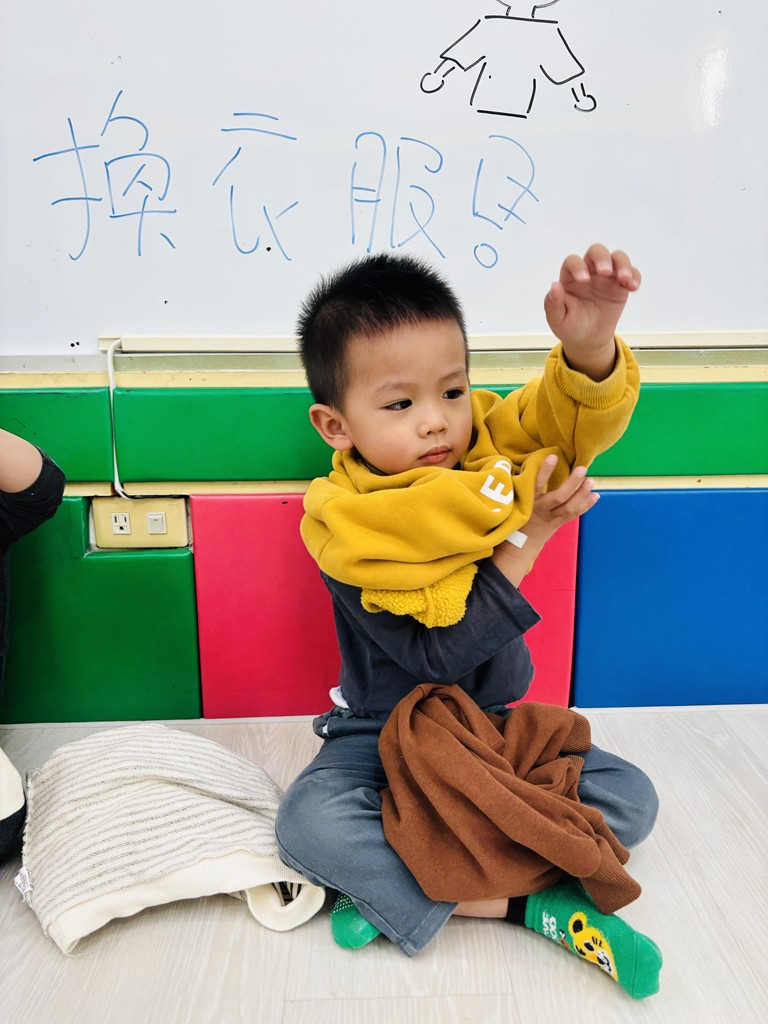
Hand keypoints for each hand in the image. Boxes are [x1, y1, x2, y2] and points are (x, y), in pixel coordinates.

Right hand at [490, 455, 597, 587]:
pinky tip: (595, 495)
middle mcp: (541, 510)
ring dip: (582, 494)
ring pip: (569, 507)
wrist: (519, 544)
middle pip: (559, 497)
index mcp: (528, 501)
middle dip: (572, 483)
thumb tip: (515, 461)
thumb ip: (517, 484)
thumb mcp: (512, 500)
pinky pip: (574, 514)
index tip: (552, 456)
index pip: (536, 484)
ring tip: (591, 481)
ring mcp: (552, 518)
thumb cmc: (515, 516)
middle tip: (582, 469)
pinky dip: (586, 505)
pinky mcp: (558, 522)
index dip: (544, 471)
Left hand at [544, 243, 640, 378]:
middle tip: (605, 272)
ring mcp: (606, 277)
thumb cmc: (569, 326)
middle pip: (596, 251)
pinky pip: (631, 273)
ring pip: (617, 257)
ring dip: (623, 263)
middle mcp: (589, 272)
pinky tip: (633, 287)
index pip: (572, 262)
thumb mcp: (557, 319)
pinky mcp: (620, 286)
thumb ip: (553, 304)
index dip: (577, 266)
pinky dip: (635, 276)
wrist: (588, 339)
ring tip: (624, 279)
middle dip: (602, 257)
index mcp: (570, 277)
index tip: (583, 280)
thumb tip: (554, 285)